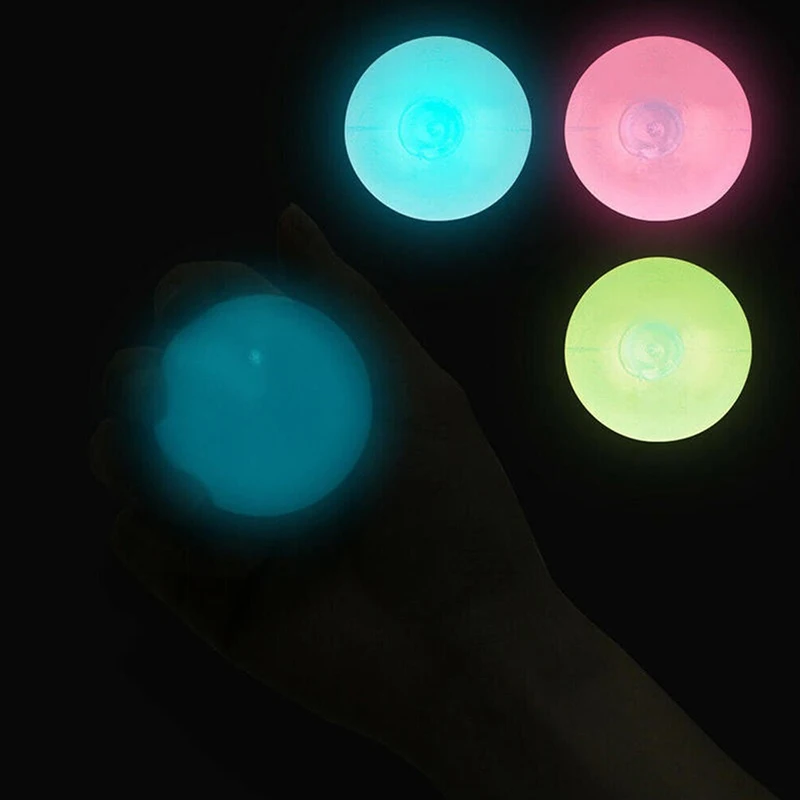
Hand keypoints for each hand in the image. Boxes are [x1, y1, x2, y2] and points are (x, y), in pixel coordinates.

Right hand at [90, 203, 566, 772]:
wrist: (465, 647)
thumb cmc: (453, 512)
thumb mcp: (416, 392)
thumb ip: (353, 311)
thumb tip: (289, 219)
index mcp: (308, 412)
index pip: (232, 345)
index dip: (199, 309)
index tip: (184, 297)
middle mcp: (265, 462)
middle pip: (175, 403)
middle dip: (149, 377)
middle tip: (157, 380)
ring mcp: (233, 528)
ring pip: (144, 471)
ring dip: (131, 449)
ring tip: (156, 446)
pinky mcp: (207, 596)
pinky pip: (147, 549)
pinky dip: (152, 531)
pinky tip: (196, 532)